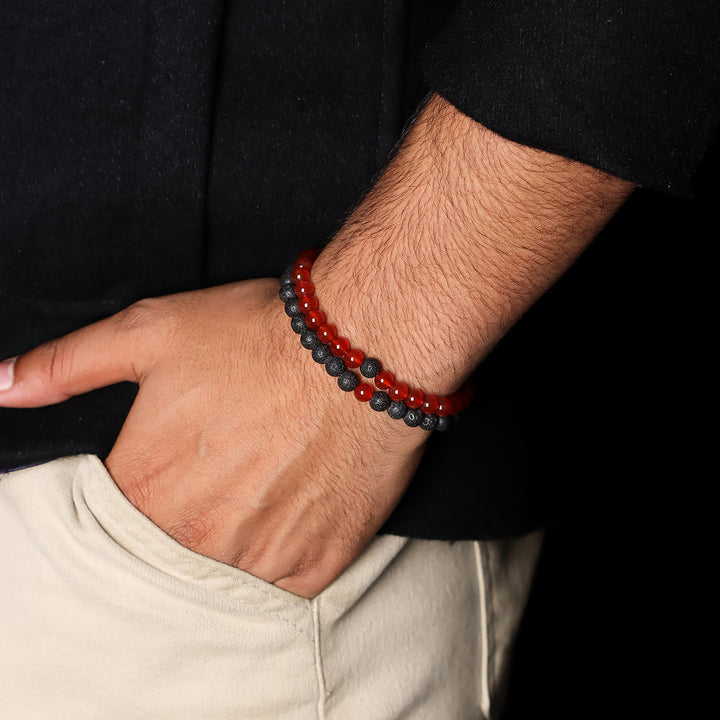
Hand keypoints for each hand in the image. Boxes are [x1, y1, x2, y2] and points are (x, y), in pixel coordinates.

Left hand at [0, 279, 426, 596]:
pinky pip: (284, 579)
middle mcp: (196, 538)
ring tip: (267, 478)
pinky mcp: (316, 564)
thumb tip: (0, 387)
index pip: (120, 518)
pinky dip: (285, 547)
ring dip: (242, 531)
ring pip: (231, 568)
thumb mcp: (151, 333)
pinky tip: (296, 500)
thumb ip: (68, 366)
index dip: (154, 482)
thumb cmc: (256, 337)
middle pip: (177, 546)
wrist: (360, 348)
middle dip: (198, 508)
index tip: (185, 457)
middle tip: (233, 462)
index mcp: (144, 490)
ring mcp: (259, 558)